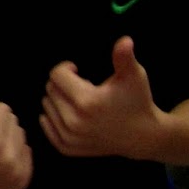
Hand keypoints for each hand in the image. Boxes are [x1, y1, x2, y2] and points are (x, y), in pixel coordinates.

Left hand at [41, 36, 163, 158]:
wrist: (143, 136)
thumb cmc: (137, 101)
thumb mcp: (134, 76)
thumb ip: (124, 57)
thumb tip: (125, 40)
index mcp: (87, 102)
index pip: (57, 75)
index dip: (67, 68)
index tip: (78, 69)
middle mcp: (74, 122)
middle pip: (50, 89)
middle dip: (63, 83)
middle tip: (83, 86)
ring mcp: (70, 137)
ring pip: (46, 106)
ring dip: (59, 99)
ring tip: (81, 101)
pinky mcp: (67, 148)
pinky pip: (46, 125)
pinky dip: (53, 116)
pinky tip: (69, 112)